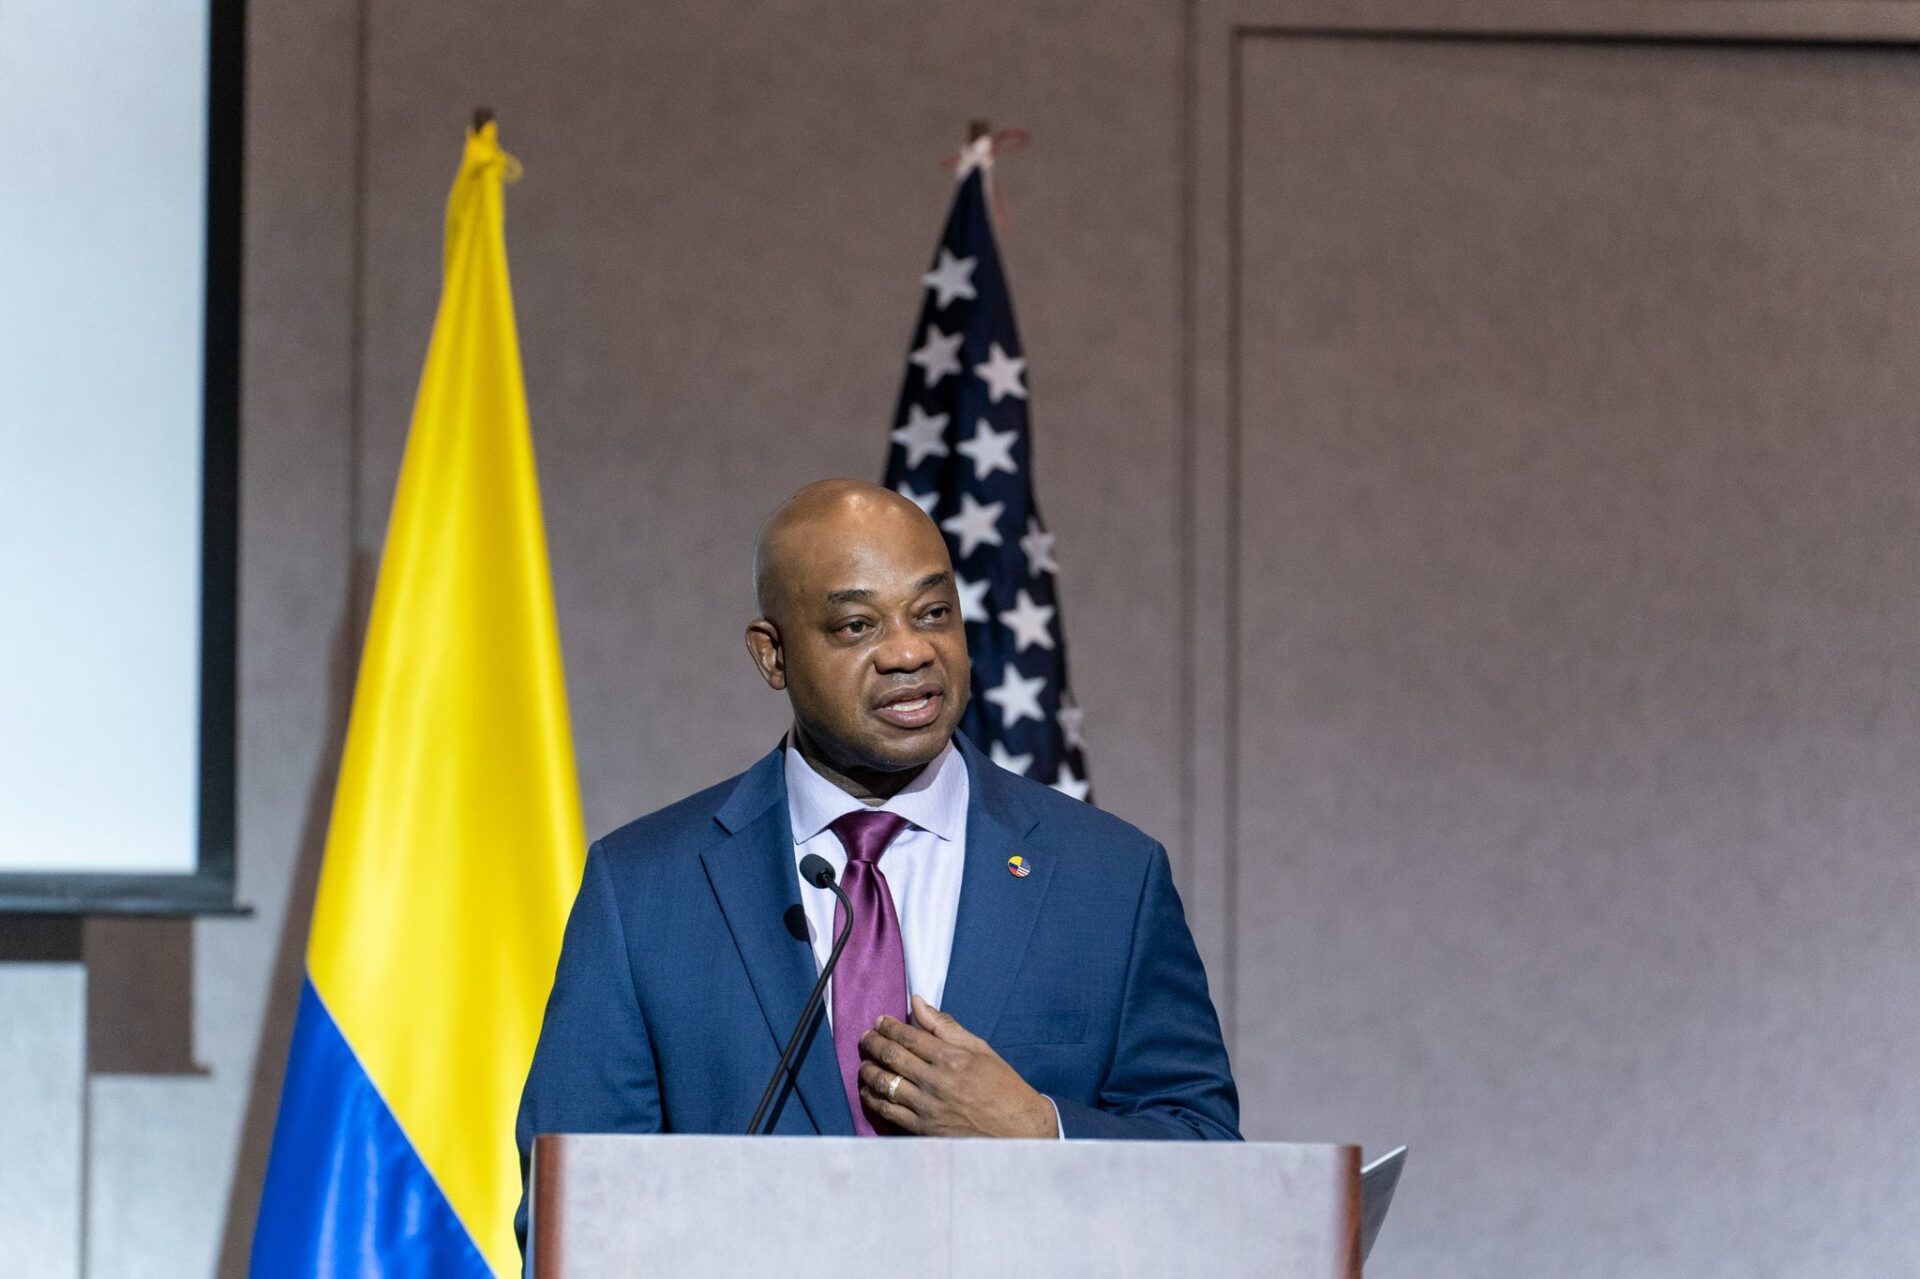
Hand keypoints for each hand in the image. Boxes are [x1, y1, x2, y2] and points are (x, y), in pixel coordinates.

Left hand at [856, 994, 1057, 1137]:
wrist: (1017, 1129)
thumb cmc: (1002, 1085)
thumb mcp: (979, 1049)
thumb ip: (945, 1026)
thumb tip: (918, 1003)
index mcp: (952, 1058)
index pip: (908, 1036)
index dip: (888, 1026)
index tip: (880, 1021)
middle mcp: (936, 1081)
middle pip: (892, 1057)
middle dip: (873, 1043)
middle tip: (866, 1038)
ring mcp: (928, 1107)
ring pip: (884, 1083)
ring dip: (868, 1070)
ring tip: (865, 1062)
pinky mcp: (923, 1129)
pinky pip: (888, 1111)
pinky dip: (873, 1098)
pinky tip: (869, 1090)